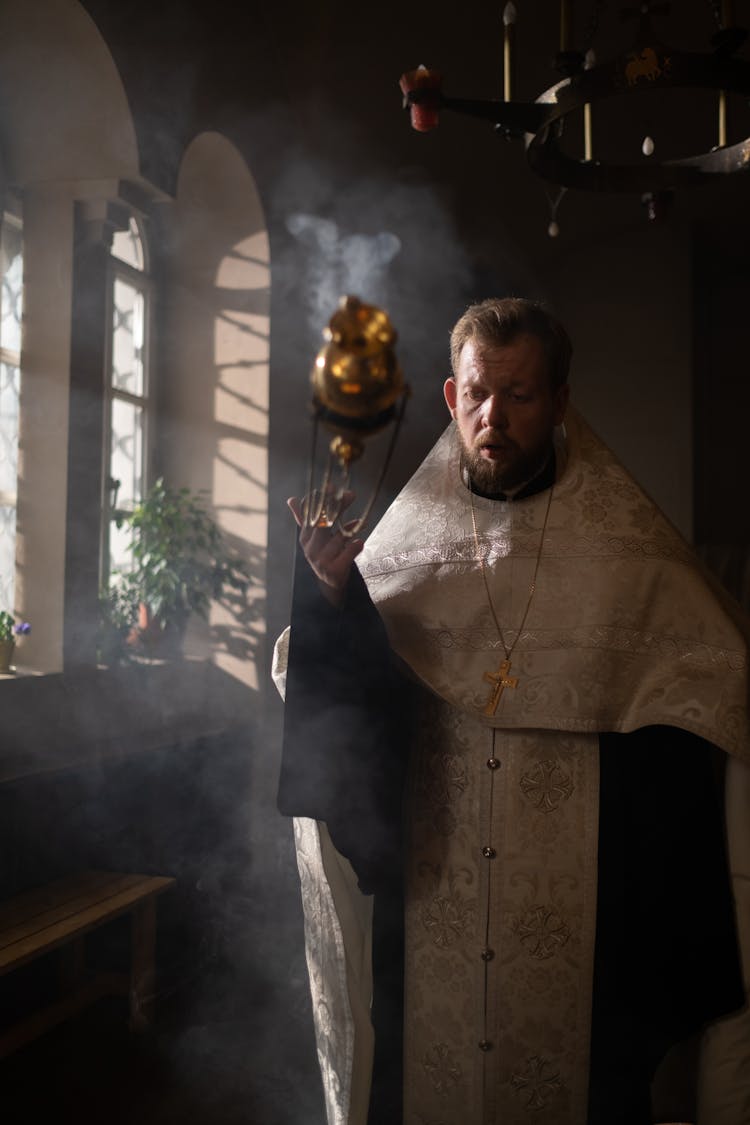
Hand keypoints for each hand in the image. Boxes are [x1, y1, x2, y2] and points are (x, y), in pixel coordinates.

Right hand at [287, 491, 364, 606]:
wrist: (330, 584)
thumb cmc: (324, 555)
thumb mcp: (313, 538)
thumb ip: (304, 518)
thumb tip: (290, 499)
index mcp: (305, 537)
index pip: (312, 514)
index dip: (322, 499)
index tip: (332, 486)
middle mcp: (310, 549)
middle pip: (324, 523)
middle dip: (338, 507)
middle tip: (351, 494)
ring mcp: (321, 561)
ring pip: (337, 539)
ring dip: (350, 528)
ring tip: (361, 521)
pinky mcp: (334, 571)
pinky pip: (347, 555)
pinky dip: (355, 547)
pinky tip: (360, 541)